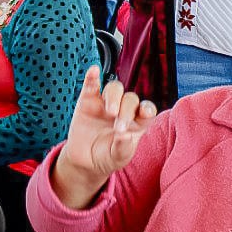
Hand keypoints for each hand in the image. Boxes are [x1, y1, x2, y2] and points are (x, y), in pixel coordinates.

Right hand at [52, 67, 156, 208]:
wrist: (85, 161)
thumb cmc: (107, 158)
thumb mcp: (118, 158)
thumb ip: (123, 147)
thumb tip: (125, 136)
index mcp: (137, 122)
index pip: (146, 110)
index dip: (147, 108)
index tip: (145, 112)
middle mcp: (123, 109)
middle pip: (130, 99)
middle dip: (126, 111)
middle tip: (119, 127)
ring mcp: (106, 103)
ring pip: (114, 89)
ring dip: (114, 97)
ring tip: (110, 111)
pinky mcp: (88, 100)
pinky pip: (91, 85)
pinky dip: (92, 77)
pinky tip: (94, 71)